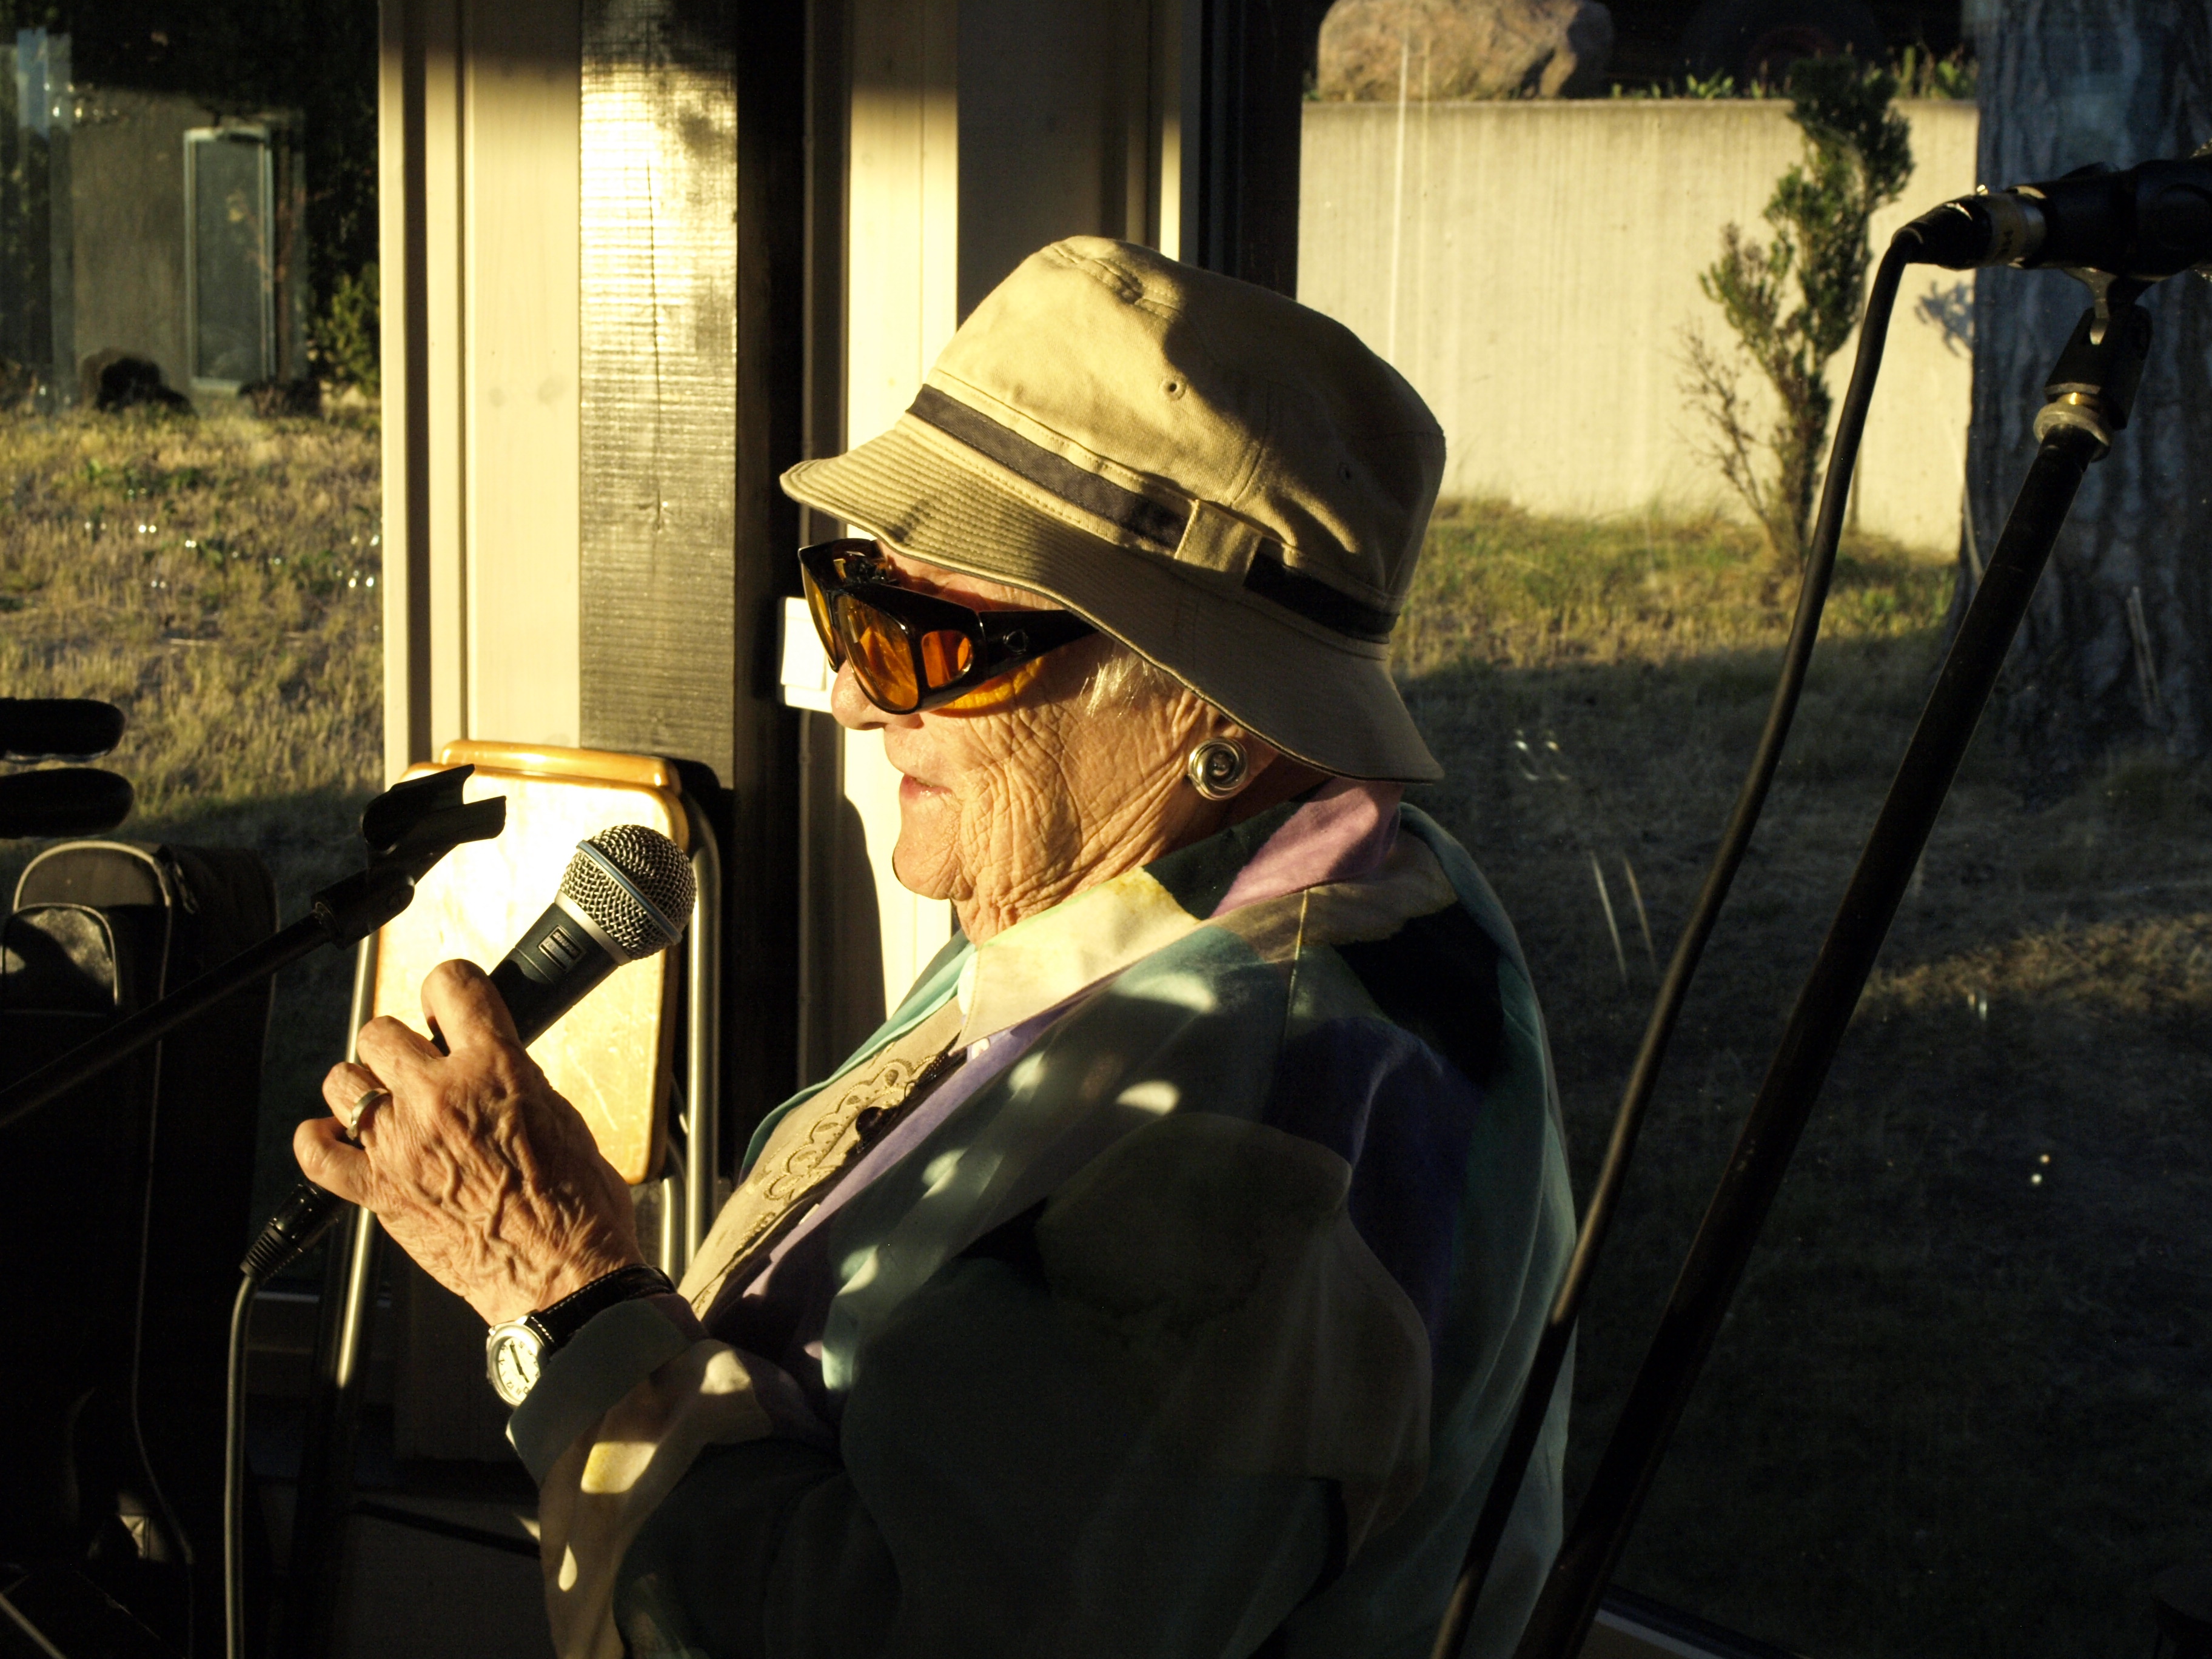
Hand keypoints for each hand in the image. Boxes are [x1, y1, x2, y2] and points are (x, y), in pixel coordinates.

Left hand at [297, 959, 644, 1324]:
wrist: (564, 1279)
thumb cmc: (577, 1210)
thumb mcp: (562, 1117)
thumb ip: (514, 1080)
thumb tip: (490, 1065)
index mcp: (493, 1071)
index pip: (453, 987)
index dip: (449, 988)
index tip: (448, 1003)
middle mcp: (438, 1099)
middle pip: (381, 1032)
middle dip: (402, 1043)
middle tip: (423, 1064)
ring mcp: (399, 1146)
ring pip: (343, 1081)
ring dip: (364, 1086)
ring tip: (386, 1102)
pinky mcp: (378, 1192)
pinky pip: (316, 1153)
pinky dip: (319, 1140)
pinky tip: (336, 1137)